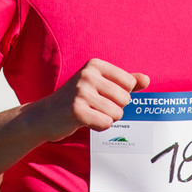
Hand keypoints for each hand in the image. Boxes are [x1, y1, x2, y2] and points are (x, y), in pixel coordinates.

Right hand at [34, 59, 148, 139]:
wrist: (44, 116)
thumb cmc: (76, 99)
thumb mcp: (99, 85)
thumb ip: (124, 81)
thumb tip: (147, 80)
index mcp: (95, 65)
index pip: (129, 83)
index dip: (120, 95)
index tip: (102, 95)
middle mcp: (88, 75)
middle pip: (125, 99)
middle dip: (114, 109)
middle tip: (94, 107)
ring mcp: (81, 92)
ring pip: (117, 114)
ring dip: (106, 118)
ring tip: (89, 113)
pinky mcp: (77, 111)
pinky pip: (106, 124)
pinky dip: (98, 127)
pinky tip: (85, 121)